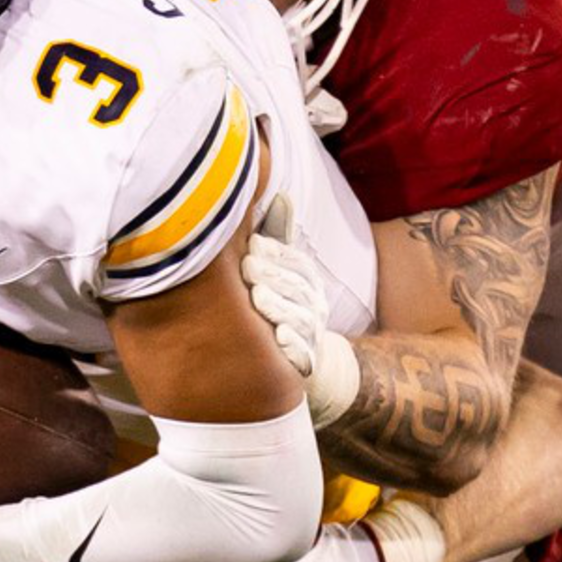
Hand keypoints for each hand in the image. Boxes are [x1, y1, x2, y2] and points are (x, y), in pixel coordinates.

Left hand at [238, 218, 357, 424]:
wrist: (297, 365)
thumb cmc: (278, 309)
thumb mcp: (277, 274)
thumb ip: (276, 240)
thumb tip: (279, 196)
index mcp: (305, 284)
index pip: (297, 265)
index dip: (277, 254)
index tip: (252, 245)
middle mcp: (313, 309)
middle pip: (299, 289)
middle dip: (274, 276)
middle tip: (248, 267)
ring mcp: (311, 337)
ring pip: (302, 318)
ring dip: (281, 306)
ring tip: (259, 298)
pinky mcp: (306, 365)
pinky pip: (305, 355)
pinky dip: (294, 345)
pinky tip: (280, 336)